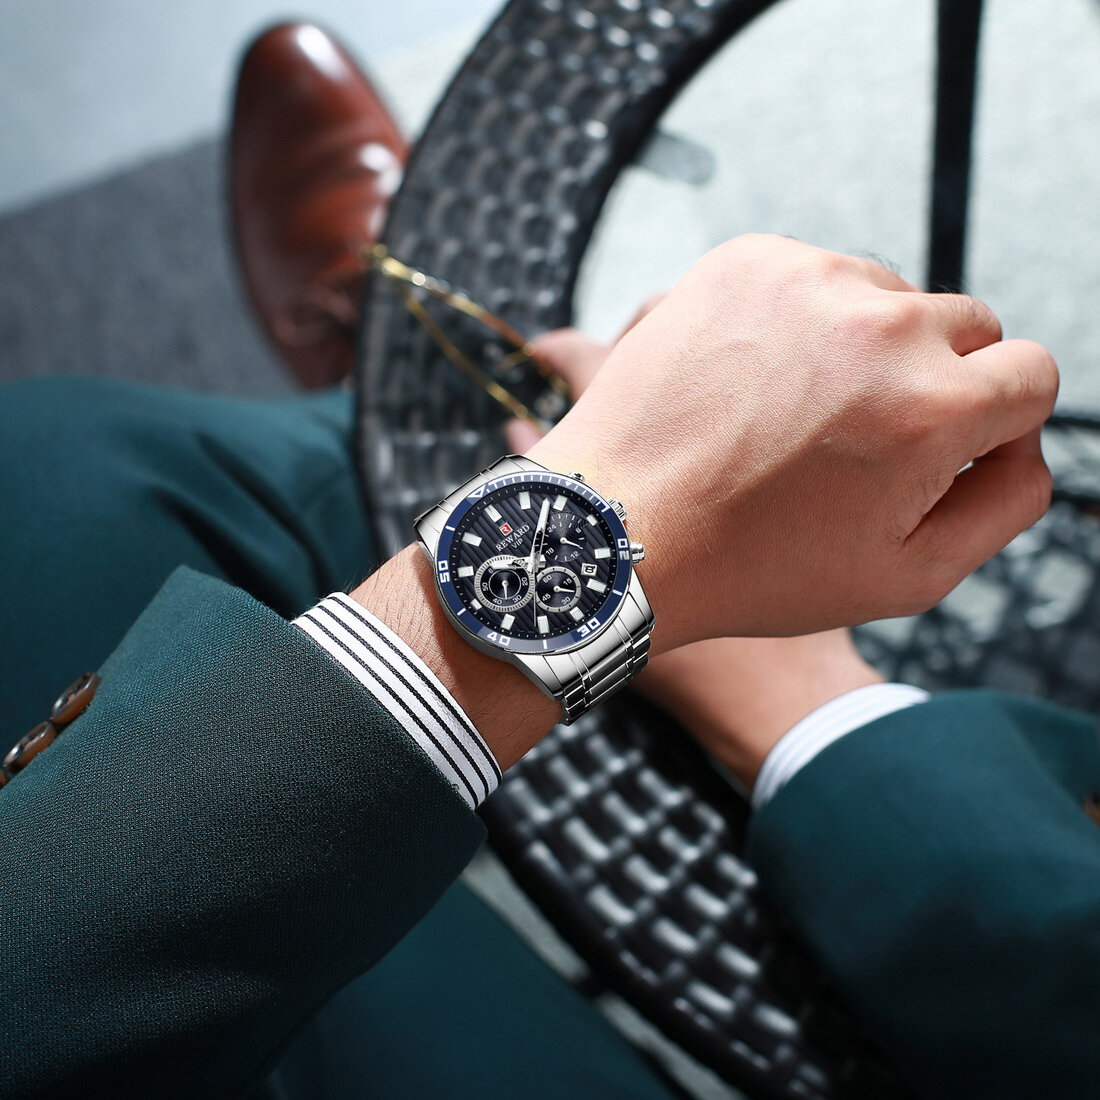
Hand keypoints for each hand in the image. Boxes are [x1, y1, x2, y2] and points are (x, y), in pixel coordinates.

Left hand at [527, 234, 1056, 647]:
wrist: (620, 531)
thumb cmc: (753, 566)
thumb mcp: (906, 576)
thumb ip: (1005, 502)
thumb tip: (1023, 440)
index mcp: (932, 407)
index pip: (1031, 374)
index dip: (992, 422)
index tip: (936, 451)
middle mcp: (880, 326)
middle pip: (966, 328)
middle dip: (932, 382)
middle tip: (857, 442)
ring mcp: (808, 280)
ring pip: (890, 297)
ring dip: (865, 347)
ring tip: (794, 416)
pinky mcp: (749, 259)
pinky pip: (818, 278)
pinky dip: (802, 321)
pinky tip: (758, 382)